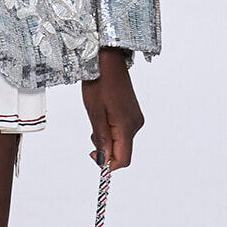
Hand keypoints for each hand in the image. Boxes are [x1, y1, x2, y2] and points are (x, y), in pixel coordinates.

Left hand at [81, 47, 143, 168]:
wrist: (108, 62)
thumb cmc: (100, 83)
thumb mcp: (95, 113)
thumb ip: (101, 139)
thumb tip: (103, 160)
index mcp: (127, 126)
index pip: (123, 159)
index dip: (109, 164)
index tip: (94, 157)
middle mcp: (135, 124)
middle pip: (123, 151)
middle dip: (106, 149)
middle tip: (91, 133)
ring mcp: (135, 118)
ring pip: (122, 141)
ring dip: (107, 139)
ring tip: (96, 120)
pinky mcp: (133, 114)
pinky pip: (123, 131)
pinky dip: (111, 130)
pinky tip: (103, 116)